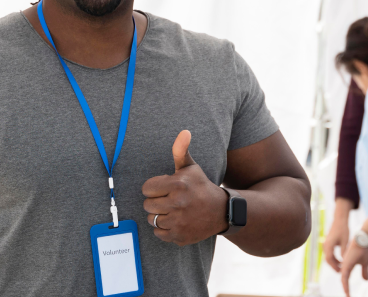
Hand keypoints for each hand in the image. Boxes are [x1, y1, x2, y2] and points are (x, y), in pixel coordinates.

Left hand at [142, 130, 228, 245]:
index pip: (146, 188)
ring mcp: (179, 222)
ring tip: (173, 210)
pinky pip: (159, 233)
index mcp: (177, 185)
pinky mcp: (180, 236)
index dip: (154, 188)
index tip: (165, 188)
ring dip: (160, 216)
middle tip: (169, 200)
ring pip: (152, 220)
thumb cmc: (200, 187)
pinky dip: (165, 229)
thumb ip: (181, 150)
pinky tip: (176, 221)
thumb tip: (184, 132)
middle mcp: (178, 204)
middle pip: (147, 205)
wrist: (221, 211)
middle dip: (156, 202)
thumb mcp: (191, 167)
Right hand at [323, 213, 349, 271]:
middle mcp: (325, 244)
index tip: (340, 271)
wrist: (339, 220)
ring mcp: (326, 243)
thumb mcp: (345, 241)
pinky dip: (333, 257)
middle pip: (327, 258)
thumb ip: (344, 252)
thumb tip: (344, 262)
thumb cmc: (343, 230)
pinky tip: (340, 260)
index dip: (334, 266)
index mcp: (329, 244)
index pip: (329, 258)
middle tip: (340, 271)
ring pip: (328, 256)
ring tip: (341, 267)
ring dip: (333, 262)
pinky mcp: (328, 242)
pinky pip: (329, 252)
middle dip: (333, 265)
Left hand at [340, 239, 367, 296]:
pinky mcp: (346, 265)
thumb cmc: (364, 250)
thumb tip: (366, 280)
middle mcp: (345, 266)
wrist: (363, 241)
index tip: (348, 294)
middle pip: (344, 280)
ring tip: (348, 296)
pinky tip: (346, 291)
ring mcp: (345, 265)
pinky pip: (344, 277)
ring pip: (343, 280)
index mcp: (348, 266)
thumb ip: (364, 271)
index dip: (346, 286)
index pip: (346, 278)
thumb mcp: (365, 263)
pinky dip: (345, 285)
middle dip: (346, 289)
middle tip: (348, 296)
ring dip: (346, 289)